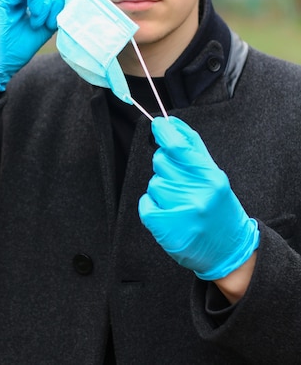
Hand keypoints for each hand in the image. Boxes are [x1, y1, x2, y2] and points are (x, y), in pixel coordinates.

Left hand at [138, 116, 259, 280]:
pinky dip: (152, 206)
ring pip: (154, 183)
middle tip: (180, 182)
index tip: (158, 124)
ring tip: (179, 202)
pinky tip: (168, 213)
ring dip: (162, 190)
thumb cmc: (220, 209)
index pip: (180, 146)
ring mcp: (181, 211)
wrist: (230, 251)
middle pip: (161, 161)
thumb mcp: (214, 176)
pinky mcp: (165, 228)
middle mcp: (197, 193)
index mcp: (211, 177)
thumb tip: (171, 123)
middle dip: (166, 167)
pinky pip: (145, 203)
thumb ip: (193, 148)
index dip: (165, 132)